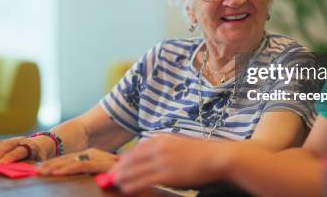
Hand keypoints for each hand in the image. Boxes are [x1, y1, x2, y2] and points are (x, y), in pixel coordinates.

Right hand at [0, 136, 39, 164]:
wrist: (42, 144)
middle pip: (7, 145)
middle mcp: (21, 140)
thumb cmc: (39, 156)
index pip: (19, 151)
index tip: (2, 163)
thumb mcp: (39, 161)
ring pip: (0, 144)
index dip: (10, 157)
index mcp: (31, 146)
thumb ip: (29, 164)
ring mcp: (13, 139)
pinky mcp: (6, 141)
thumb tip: (17, 170)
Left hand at [38, 148, 117, 175]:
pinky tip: (58, 173)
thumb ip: (88, 173)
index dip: (53, 164)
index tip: (39, 169)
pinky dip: (68, 169)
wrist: (137, 171)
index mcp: (90, 155)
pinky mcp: (100, 163)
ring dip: (54, 167)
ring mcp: (96, 157)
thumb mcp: (100, 173)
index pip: (67, 159)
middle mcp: (91, 153)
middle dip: (50, 165)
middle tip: (35, 171)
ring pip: (70, 161)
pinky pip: (81, 166)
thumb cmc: (119, 174)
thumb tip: (75, 176)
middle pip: (66, 159)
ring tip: (42, 172)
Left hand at [110, 134, 232, 193]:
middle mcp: (159, 147)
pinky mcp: (166, 174)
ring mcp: (162, 160)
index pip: (137, 149)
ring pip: (134, 169)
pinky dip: (131, 185)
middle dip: (118, 168)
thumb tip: (152, 156)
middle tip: (108, 176)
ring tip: (113, 183)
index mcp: (162, 138)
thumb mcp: (180, 144)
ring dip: (121, 177)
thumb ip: (165, 148)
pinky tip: (125, 188)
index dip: (125, 158)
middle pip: (132, 158)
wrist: (218, 157)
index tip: (117, 165)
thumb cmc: (202, 153)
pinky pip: (143, 180)